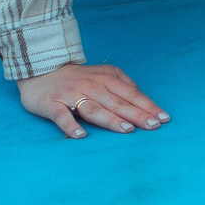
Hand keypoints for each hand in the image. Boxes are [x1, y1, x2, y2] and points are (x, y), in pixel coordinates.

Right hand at [18, 61, 167, 139]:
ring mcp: (71, 95)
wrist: (40, 69)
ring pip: (94, 109)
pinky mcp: (52, 104)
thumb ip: (122, 84)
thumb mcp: (103, 74)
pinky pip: (62, 116)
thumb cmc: (78, 77)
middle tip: (153, 126)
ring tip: (127, 129)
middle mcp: (91, 86)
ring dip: (111, 119)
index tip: (163, 119)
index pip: (131, 95)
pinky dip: (70, 126)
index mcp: (106, 79)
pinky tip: (80, 135)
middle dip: (137, 114)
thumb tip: (140, 96)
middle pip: (117, 103)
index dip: (148, 106)